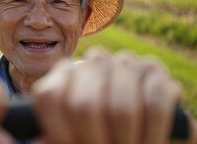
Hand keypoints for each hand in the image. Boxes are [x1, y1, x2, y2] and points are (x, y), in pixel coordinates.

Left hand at [32, 48, 181, 143]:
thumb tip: (41, 142)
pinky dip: (152, 134)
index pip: (50, 97)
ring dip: (125, 141)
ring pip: (120, 108)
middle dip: (94, 141)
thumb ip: (54, 137)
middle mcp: (93, 61)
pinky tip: (149, 143)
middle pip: (83, 106)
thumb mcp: (72, 134)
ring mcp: (125, 62)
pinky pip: (154, 104)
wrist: (139, 128)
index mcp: (65, 74)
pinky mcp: (154, 70)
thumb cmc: (101, 132)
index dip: (60, 133)